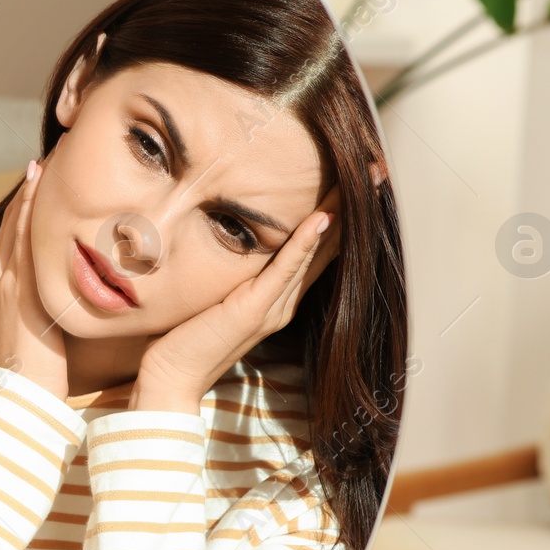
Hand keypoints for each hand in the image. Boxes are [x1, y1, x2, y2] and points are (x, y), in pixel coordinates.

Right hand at [0, 159, 69, 399]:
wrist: (23, 394)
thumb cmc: (38, 372)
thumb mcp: (39, 330)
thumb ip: (49, 306)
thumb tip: (75, 291)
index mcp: (0, 287)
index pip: (13, 235)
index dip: (26, 205)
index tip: (44, 178)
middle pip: (13, 221)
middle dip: (30, 188)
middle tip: (50, 154)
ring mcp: (5, 281)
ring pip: (17, 223)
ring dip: (31, 189)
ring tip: (48, 157)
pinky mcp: (18, 287)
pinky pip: (23, 237)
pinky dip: (30, 207)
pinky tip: (40, 183)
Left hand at [133, 187, 342, 412]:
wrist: (171, 379)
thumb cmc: (184, 337)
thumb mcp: (216, 296)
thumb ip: (235, 275)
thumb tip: (234, 239)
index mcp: (278, 299)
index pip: (317, 250)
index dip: (339, 216)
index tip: (357, 182)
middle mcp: (285, 302)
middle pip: (327, 246)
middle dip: (352, 207)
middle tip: (377, 170)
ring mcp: (274, 308)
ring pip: (314, 252)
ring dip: (339, 213)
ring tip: (362, 181)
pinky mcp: (255, 310)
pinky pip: (285, 270)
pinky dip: (305, 242)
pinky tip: (322, 217)